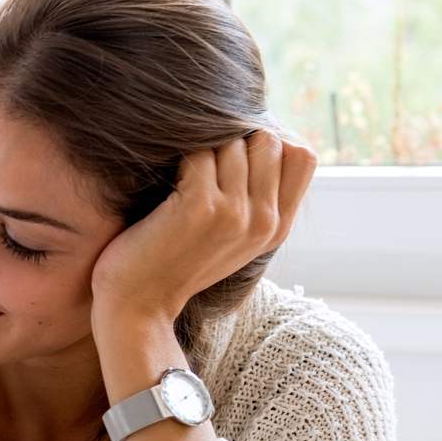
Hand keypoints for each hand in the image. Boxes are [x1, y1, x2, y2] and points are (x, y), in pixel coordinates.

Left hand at [89, 131, 315, 332]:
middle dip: (234, 142)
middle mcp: (264, 221)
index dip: (268, 145)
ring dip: (204, 153)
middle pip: (268, 140)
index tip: (236, 159)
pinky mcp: (201, 206)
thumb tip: (264, 135)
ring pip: (232, 142)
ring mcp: (236, 213)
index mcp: (277, 228)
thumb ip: (257, 197)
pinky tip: (167, 193)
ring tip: (183, 187)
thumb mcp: (233, 236)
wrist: (139, 305)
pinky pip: (198, 153)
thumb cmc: (177, 261)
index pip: (302, 155)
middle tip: (204, 170)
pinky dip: (179, 163)